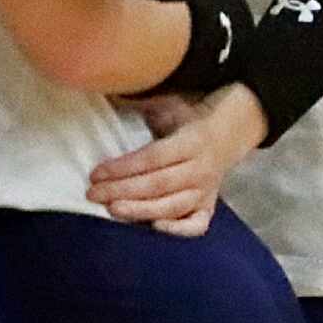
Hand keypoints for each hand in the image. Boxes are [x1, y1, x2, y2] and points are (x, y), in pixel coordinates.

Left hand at [89, 85, 267, 235]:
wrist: (229, 133)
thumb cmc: (189, 117)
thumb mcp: (170, 104)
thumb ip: (142, 102)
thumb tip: (107, 92)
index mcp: (192, 141)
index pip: (153, 159)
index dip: (123, 168)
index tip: (95, 173)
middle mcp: (201, 169)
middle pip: (159, 185)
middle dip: (123, 191)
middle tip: (93, 194)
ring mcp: (207, 190)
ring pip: (174, 206)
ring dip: (141, 211)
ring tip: (112, 210)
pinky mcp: (209, 205)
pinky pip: (198, 223)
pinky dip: (180, 229)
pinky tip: (155, 226)